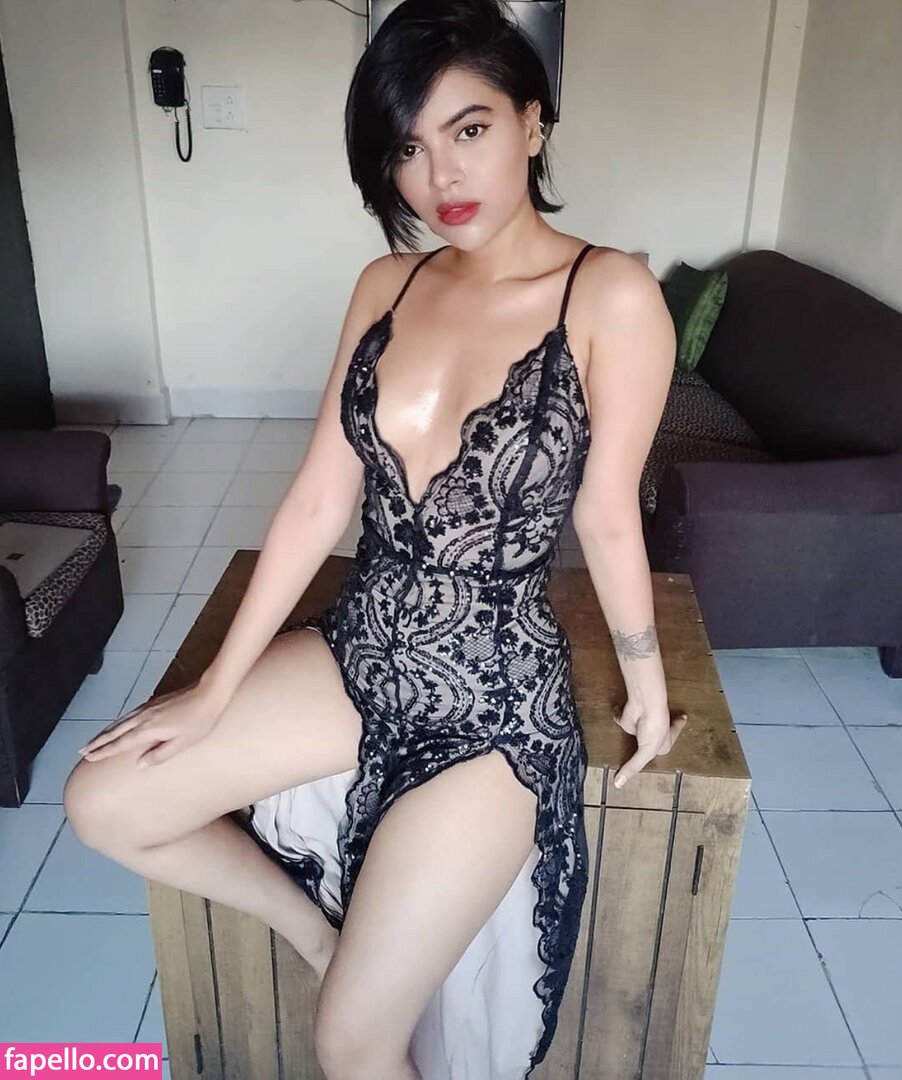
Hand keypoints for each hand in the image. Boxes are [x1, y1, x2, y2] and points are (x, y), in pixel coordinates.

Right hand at [77, 677, 224, 768]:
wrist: (210, 693)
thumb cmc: (200, 721)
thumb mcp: (182, 743)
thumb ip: (160, 755)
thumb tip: (139, 765)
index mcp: (148, 730)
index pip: (120, 743)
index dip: (104, 751)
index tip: (88, 758)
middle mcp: (143, 718)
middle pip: (115, 731)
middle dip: (98, 742)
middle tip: (82, 751)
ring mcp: (148, 708)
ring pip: (121, 721)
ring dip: (106, 731)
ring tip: (94, 740)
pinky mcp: (155, 702)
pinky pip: (129, 714)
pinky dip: (119, 722)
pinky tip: (118, 724)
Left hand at [611, 697, 687, 789]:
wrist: (646, 706)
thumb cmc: (655, 725)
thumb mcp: (646, 753)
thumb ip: (632, 768)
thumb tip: (619, 783)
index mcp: (663, 744)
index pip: (663, 750)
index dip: (663, 750)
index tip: (663, 751)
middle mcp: (653, 734)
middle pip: (650, 741)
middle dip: (649, 742)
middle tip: (646, 744)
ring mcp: (640, 726)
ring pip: (635, 732)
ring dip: (633, 732)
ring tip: (633, 735)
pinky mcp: (628, 719)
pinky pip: (619, 719)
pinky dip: (616, 716)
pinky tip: (615, 716)